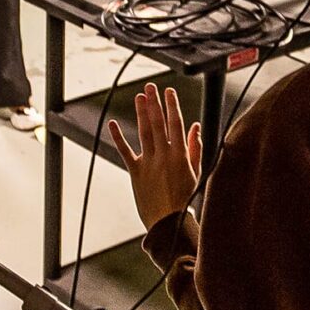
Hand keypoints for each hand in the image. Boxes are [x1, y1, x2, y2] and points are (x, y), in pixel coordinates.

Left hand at [106, 83, 203, 228]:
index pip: (176, 124)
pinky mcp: (136, 172)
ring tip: (139, 97)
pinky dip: (119, 137)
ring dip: (141, 113)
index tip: (168, 92)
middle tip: (150, 87)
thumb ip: (194, 148)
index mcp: (180, 155)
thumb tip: (195, 127)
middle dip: (154, 103)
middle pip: (159, 123)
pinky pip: (125, 152)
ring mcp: (149, 163)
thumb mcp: (196, 173)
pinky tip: (113, 124)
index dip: (171, 106)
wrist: (169, 222)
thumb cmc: (185, 199)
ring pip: (145, 132)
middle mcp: (164, 156)